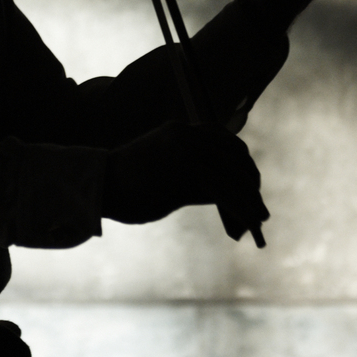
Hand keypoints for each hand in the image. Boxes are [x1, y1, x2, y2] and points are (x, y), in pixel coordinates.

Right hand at [102, 120, 266, 229]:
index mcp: (181, 130)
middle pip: (236, 158)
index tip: (251, 185)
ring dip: (250, 201)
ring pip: (234, 176)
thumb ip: (192, 176)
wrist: (98, 187)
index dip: (243, 164)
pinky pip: (224, 192)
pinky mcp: (187, 173)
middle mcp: (188, 135)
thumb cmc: (126, 186)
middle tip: (259, 208)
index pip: (227, 142)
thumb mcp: (163, 172)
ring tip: (258, 220)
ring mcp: (188, 152)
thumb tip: (223, 196)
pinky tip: (247, 225)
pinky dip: (240, 209)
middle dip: (251, 185)